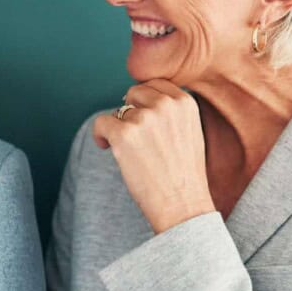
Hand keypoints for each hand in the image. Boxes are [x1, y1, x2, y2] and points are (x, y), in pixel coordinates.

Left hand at [91, 80, 214, 233]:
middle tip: (135, 137)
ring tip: (128, 150)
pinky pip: (101, 123)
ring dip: (118, 128)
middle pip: (134, 92)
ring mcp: (144, 118)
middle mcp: (166, 105)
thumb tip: (141, 100)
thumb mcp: (191, 132)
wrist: (183, 206)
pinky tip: (107, 148)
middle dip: (131, 111)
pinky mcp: (124, 134)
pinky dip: (100, 136)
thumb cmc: (185, 176)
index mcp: (185, 102)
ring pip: (119, 110)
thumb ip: (172, 112)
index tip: (142, 119)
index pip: (156, 83)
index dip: (145, 101)